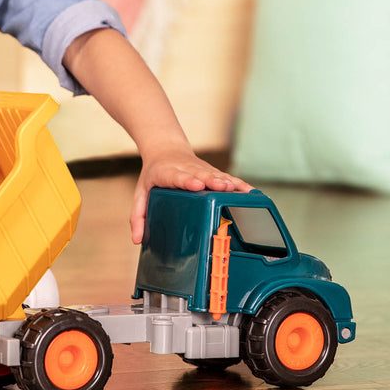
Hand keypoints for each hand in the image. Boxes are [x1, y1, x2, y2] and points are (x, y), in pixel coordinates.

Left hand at [130, 147, 251, 244]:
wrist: (165, 149)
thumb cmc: (153, 175)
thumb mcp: (141, 193)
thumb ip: (138, 216)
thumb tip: (137, 240)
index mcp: (168, 173)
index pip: (178, 177)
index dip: (188, 181)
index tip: (197, 185)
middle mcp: (187, 170)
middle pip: (201, 175)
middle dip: (212, 181)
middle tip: (222, 186)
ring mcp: (201, 170)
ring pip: (216, 175)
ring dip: (228, 182)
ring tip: (240, 190)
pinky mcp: (211, 172)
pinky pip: (227, 177)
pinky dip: (238, 184)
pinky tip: (251, 192)